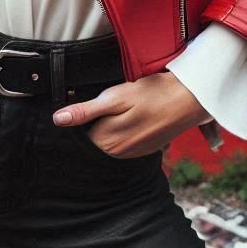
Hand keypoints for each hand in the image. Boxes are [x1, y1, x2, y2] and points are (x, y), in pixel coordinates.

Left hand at [51, 70, 210, 157]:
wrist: (189, 98)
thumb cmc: (151, 93)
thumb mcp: (114, 97)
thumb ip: (85, 111)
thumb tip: (58, 120)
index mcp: (108, 142)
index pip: (81, 138)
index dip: (79, 121)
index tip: (85, 106)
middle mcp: (120, 154)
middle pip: (95, 141)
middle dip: (94, 125)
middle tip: (105, 105)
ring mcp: (135, 154)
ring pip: (111, 141)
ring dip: (110, 127)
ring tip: (122, 109)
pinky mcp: (147, 149)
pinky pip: (127, 143)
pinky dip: (125, 131)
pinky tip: (132, 116)